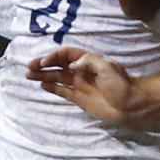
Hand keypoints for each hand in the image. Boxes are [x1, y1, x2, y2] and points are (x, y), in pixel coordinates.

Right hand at [26, 46, 140, 122]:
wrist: (130, 105)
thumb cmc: (122, 84)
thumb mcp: (108, 68)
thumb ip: (89, 62)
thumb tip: (71, 65)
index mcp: (88, 61)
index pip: (66, 55)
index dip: (54, 57)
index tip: (44, 63)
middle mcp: (81, 71)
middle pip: (58, 65)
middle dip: (43, 65)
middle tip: (29, 67)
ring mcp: (79, 84)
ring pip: (57, 77)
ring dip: (43, 76)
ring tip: (28, 76)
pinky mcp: (79, 98)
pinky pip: (62, 91)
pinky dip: (52, 88)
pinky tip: (42, 85)